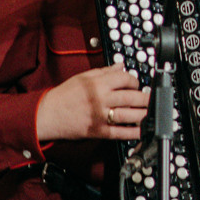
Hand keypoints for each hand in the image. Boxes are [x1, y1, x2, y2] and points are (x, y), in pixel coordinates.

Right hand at [34, 64, 150, 142]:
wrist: (47, 115)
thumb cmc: (64, 95)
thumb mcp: (83, 77)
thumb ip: (104, 71)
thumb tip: (121, 66)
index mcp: (97, 84)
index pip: (125, 79)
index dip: (135, 81)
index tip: (137, 85)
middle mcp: (101, 99)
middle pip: (131, 97)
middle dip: (145, 98)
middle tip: (152, 99)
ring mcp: (100, 116)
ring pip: (128, 114)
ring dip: (143, 114)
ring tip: (151, 112)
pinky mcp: (98, 131)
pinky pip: (120, 132)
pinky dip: (133, 132)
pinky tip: (142, 130)